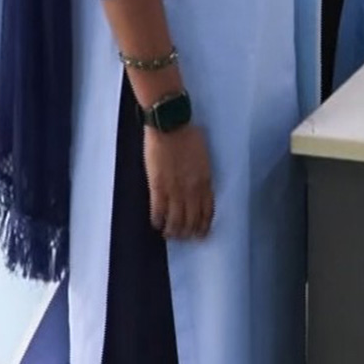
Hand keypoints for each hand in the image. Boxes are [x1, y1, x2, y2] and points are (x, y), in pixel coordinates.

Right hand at [143, 124, 213, 240]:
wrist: (171, 124)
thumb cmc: (189, 134)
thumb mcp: (204, 156)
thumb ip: (203, 173)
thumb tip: (201, 183)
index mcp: (205, 181)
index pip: (207, 211)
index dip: (204, 225)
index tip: (202, 234)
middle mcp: (192, 190)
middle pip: (191, 219)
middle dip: (189, 233)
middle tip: (185, 239)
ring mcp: (174, 189)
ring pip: (175, 219)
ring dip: (173, 231)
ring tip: (170, 236)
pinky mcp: (157, 186)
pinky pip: (158, 210)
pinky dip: (157, 220)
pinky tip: (156, 224)